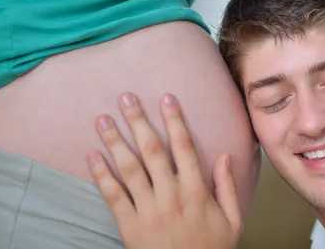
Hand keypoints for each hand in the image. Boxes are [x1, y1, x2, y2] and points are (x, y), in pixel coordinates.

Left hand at [87, 93, 240, 248]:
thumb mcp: (232, 220)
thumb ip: (227, 187)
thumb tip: (225, 155)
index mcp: (195, 191)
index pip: (184, 146)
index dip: (174, 119)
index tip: (166, 98)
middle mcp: (171, 195)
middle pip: (152, 150)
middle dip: (138, 121)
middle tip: (126, 98)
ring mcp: (149, 210)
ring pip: (129, 168)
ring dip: (115, 141)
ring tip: (103, 120)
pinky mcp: (130, 226)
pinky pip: (114, 196)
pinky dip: (102, 175)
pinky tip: (92, 156)